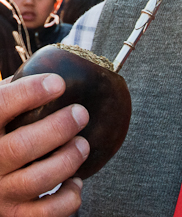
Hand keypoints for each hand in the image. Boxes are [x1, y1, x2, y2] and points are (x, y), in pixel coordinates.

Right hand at [0, 73, 89, 215]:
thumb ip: (12, 94)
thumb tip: (53, 70)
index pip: (0, 107)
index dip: (30, 92)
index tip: (59, 83)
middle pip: (21, 147)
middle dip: (58, 128)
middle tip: (81, 114)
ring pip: (36, 180)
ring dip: (67, 160)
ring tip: (82, 144)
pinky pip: (44, 215)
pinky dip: (67, 199)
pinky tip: (74, 181)